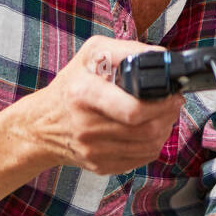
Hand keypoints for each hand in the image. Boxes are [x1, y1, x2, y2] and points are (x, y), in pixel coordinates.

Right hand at [28, 35, 184, 174]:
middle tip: (174, 102)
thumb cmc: (71, 85)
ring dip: (165, 128)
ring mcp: (94, 150)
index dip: (162, 103)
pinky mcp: (100, 165)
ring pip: (149, 146)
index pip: (133, 110)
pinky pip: (141, 159)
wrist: (42, 125)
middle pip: (147, 129)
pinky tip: (150, 129)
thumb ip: (128, 50)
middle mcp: (87, 127)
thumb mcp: (92, 54)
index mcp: (84, 94)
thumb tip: (163, 58)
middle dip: (169, 114)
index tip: (173, 93)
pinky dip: (153, 143)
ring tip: (164, 113)